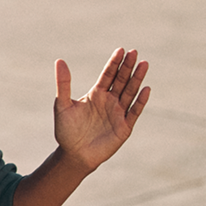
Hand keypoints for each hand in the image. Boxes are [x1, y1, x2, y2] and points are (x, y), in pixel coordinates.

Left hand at [53, 48, 150, 172]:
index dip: (114, 63)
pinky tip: (145, 89)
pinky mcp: (125, 127)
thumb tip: (60, 60)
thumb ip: (63, 84)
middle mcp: (110, 101)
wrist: (74, 155)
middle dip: (127, 67)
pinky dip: (140, 101)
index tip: (120, 50)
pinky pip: (134, 111)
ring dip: (137, 79)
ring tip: (144, 64)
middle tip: (134, 52)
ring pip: (130, 92)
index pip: (107, 75)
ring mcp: (118, 113)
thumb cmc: (66, 131)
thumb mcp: (62, 105)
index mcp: (96, 94)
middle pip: (121, 80)